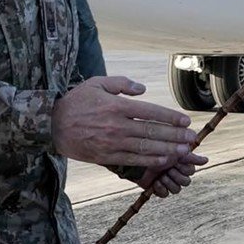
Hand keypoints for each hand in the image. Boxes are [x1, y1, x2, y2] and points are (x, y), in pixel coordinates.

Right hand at [53, 77, 197, 169]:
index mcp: (117, 106)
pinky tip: (162, 160)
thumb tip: (143, 88)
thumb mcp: (97, 83)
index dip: (170, 117)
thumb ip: (121, 83)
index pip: (150, 112)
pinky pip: (132, 159)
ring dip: (167, 150)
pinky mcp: (106, 156)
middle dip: (175, 136)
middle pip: (152, 131)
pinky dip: (149, 160)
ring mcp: (111, 142)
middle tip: (191, 138)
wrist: (51, 125)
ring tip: (183, 151)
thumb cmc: (76, 101)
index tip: (185, 121)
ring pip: (145, 147)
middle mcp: (117, 125)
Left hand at [138, 148, 208, 197]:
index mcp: (182, 164)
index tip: (176, 162)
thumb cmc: (157, 150)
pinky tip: (156, 182)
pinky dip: (161, 188)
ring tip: (161, 176)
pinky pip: (165, 195)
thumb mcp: (175, 151)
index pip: (191, 172)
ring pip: (177, 190)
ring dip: (169, 182)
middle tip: (168, 169)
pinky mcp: (157, 188)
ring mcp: (167, 182)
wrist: (137, 157)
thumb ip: (191, 157)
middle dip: (177, 176)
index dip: (184, 168)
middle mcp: (177, 174)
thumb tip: (206, 160)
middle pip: (185, 182)